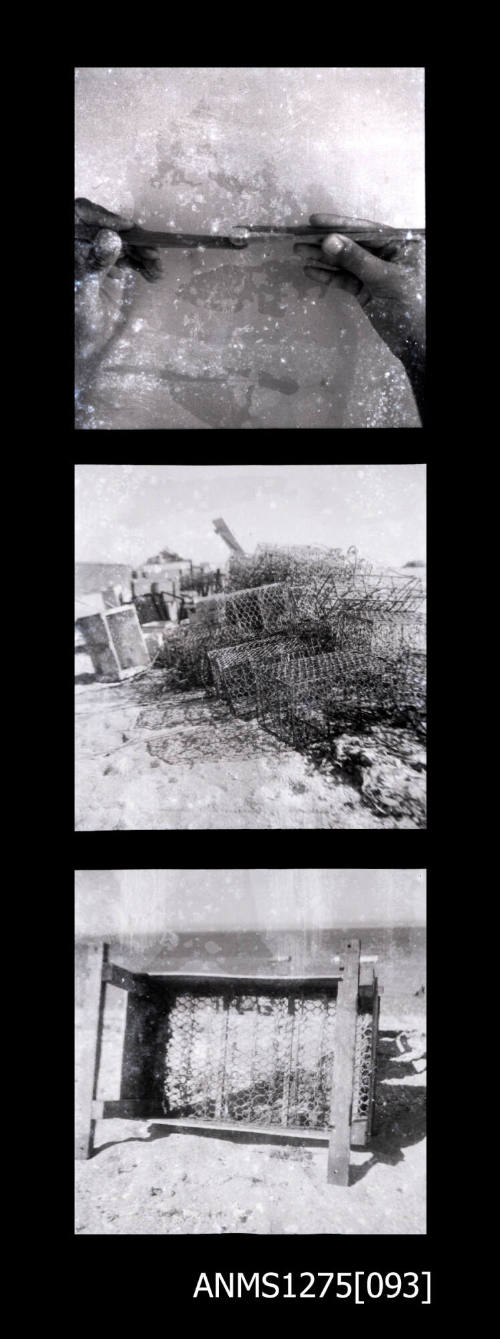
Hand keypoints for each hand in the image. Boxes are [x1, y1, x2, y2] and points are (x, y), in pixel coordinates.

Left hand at [75, 198, 161, 361]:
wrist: (86, 346)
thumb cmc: (80, 323)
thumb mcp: (86, 293)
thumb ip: (95, 264)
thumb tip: (110, 237)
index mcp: (71, 248)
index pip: (80, 215)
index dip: (102, 216)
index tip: (126, 228)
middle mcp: (82, 246)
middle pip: (107, 228)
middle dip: (132, 239)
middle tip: (152, 252)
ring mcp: (96, 255)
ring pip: (121, 242)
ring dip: (142, 252)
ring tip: (157, 268)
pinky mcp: (109, 267)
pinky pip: (128, 256)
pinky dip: (143, 263)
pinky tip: (153, 275)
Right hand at [296, 213, 424, 415]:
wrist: (413, 341)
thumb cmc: (409, 306)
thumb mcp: (384, 279)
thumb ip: (356, 259)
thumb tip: (329, 241)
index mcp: (400, 245)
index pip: (366, 230)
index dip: (340, 225)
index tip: (315, 221)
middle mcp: (387, 254)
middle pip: (352, 244)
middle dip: (326, 242)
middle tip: (301, 238)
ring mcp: (374, 272)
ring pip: (345, 262)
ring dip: (322, 258)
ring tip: (299, 252)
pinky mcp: (365, 290)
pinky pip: (344, 279)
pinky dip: (327, 276)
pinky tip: (310, 271)